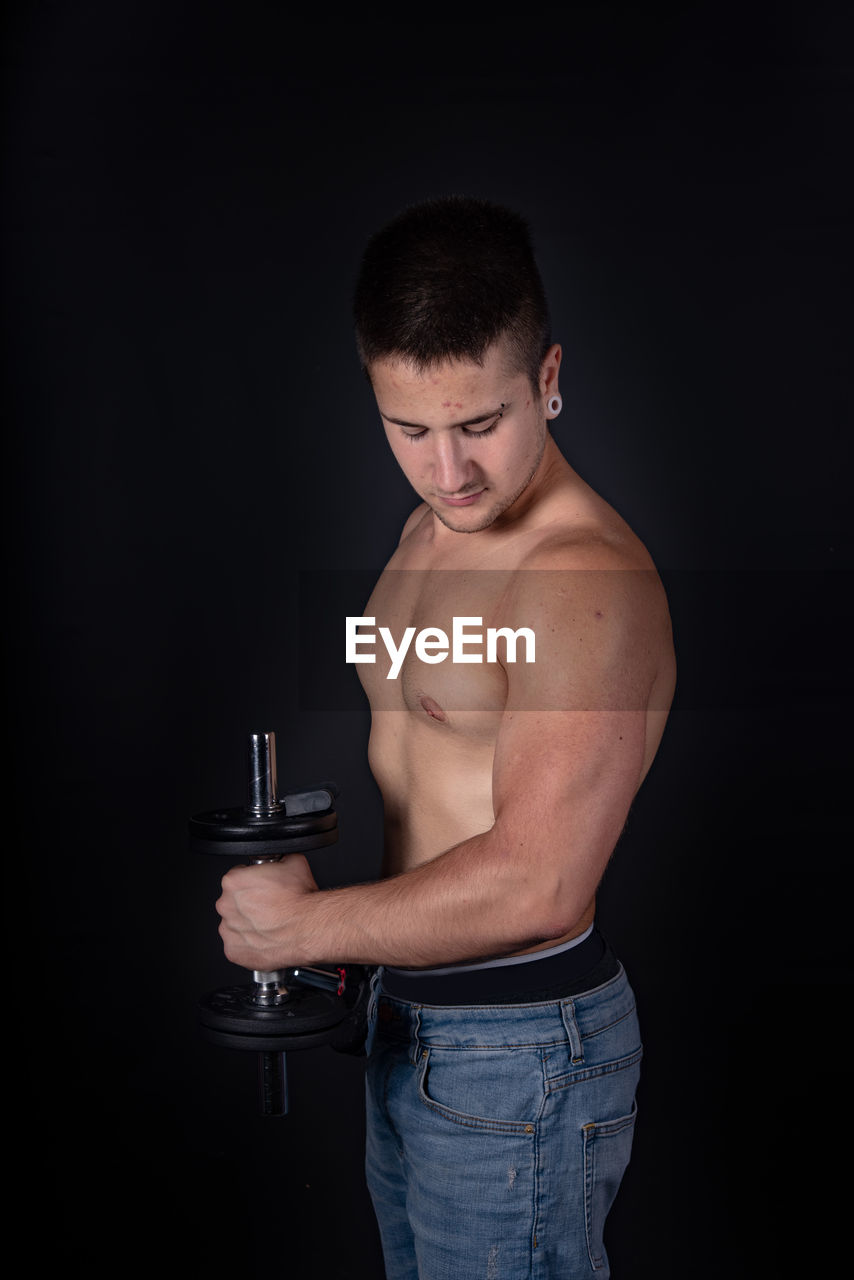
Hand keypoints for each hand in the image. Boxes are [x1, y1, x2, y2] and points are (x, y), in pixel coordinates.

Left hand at [215, 855, 318, 970]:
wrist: (309, 928)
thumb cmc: (300, 900)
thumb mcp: (294, 862)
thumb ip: (279, 859)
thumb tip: (281, 860)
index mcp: (234, 881)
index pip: (237, 877)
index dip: (253, 881)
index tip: (263, 888)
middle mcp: (226, 905)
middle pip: (233, 902)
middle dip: (249, 904)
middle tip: (269, 907)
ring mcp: (229, 930)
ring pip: (235, 925)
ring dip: (248, 925)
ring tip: (269, 925)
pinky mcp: (234, 952)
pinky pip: (238, 947)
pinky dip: (249, 945)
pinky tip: (266, 939)